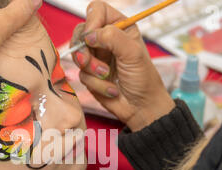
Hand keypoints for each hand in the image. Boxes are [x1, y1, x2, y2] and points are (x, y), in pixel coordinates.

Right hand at [71, 1, 174, 131]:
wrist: (141, 107)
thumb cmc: (143, 79)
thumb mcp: (132, 53)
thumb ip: (111, 37)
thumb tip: (89, 36)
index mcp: (120, 27)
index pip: (97, 11)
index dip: (91, 21)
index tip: (92, 37)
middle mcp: (106, 40)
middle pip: (81, 32)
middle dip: (84, 49)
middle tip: (88, 61)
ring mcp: (97, 57)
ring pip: (78, 54)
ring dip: (91, 68)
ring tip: (107, 76)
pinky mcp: (90, 75)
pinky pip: (82, 74)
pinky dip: (95, 83)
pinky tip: (111, 89)